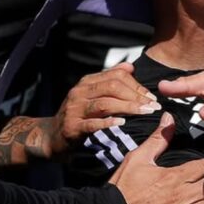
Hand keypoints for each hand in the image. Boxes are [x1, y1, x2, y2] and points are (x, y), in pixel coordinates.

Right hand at [0, 64, 157, 166]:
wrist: (50, 136)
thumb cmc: (77, 115)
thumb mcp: (91, 94)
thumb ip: (109, 80)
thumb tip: (130, 66)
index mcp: (87, 82)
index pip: (116, 76)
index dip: (137, 85)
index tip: (152, 97)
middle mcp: (80, 92)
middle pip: (112, 87)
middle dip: (136, 96)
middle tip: (153, 106)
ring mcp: (74, 109)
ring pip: (105, 103)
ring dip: (128, 107)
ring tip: (145, 113)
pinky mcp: (72, 127)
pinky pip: (92, 123)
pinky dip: (108, 122)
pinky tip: (122, 122)